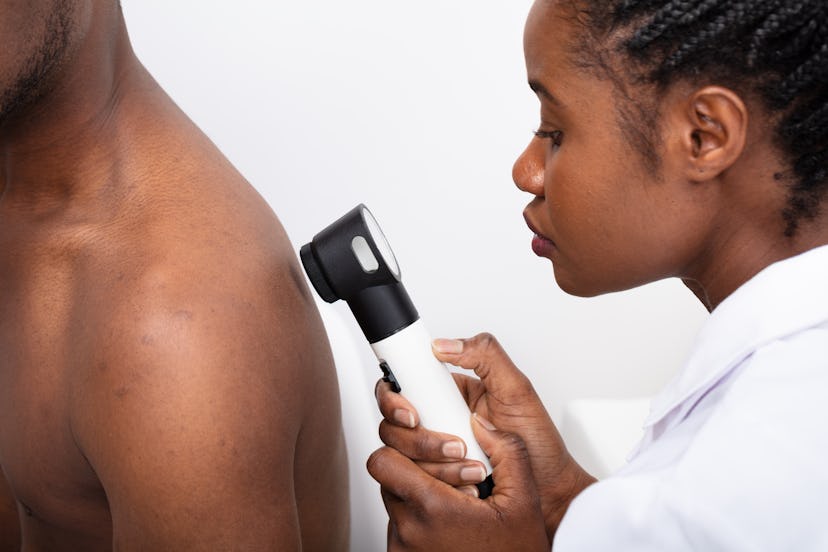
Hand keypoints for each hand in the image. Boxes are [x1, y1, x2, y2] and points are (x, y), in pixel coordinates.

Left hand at [367, 413, 549, 550]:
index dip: (403, 447)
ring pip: (395, 501)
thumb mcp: (524, 499)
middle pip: (389, 478)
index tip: (433, 451)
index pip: (383, 461)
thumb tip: (479, 423)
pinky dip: (420, 519)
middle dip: (417, 469)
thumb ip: (507, 451)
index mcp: (433, 508)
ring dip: (419, 495)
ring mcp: (403, 549)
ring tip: (457, 503)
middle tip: (454, 476)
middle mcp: (409, 531)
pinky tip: (450, 523)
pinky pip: (400, 527)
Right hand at [374, 333, 594, 537]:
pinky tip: (467, 483)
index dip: (394, 397)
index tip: (410, 412)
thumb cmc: (538, 444)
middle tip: (452, 443)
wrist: (550, 491)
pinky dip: (440, 483)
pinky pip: (416, 480)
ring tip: (473, 464)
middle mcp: (437, 417)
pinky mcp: (436, 479)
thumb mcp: (517, 389)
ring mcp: (434, 451)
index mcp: (450, 391)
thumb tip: (442, 345)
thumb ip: (485, 355)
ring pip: (402, 454)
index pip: (403, 384)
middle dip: (418, 437)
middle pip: (394, 422)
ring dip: (435, 462)